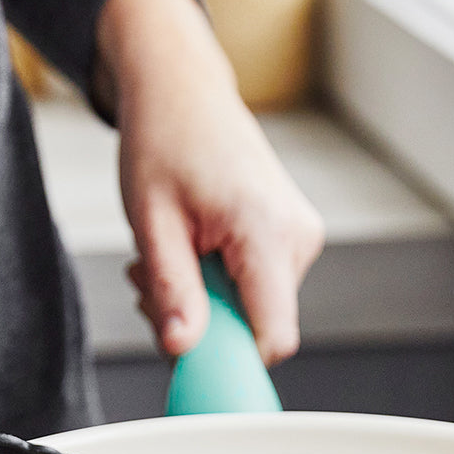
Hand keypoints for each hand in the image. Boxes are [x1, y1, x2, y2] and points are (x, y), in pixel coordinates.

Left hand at [94, 0, 323, 365]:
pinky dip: (219, 286)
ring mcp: (300, 240)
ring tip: (172, 257)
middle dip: (203, 325)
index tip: (192, 362)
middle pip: (257, 329)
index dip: (232, 363)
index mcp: (267, 232)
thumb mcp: (153, 223)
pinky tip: (195, 254)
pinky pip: (258, 291)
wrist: (182, 90)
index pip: (272, 338)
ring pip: (254, 313)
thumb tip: (183, 350)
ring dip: (205, 303)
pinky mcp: (291, 241)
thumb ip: (173, 292)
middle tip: (156, 288)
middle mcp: (297, 239)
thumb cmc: (166, 139)